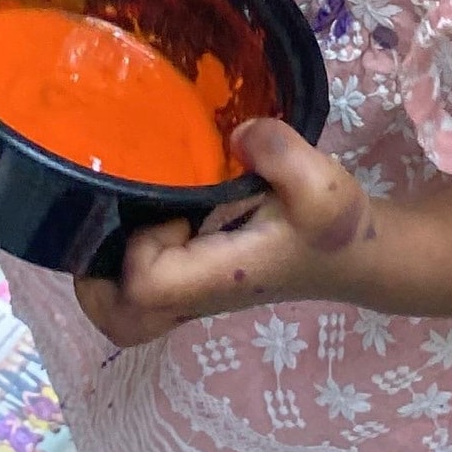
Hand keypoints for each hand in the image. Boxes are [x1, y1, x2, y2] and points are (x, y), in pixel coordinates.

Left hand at [74, 118, 386, 347]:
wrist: (353, 253)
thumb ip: (285, 154)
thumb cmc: (336, 227)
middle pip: (118, 318)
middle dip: (97, 275)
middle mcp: (195, 295)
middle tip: (111, 220)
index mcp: (218, 279)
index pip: (145, 284)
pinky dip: (124, 255)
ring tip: (121, 209)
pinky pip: (137, 283)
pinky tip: (143, 206)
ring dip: (106, 263)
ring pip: (121, 306)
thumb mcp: (324, 185)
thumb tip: (239, 133)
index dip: (142, 245)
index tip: (173, 206)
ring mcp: (190, 291)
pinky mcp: (192, 276)